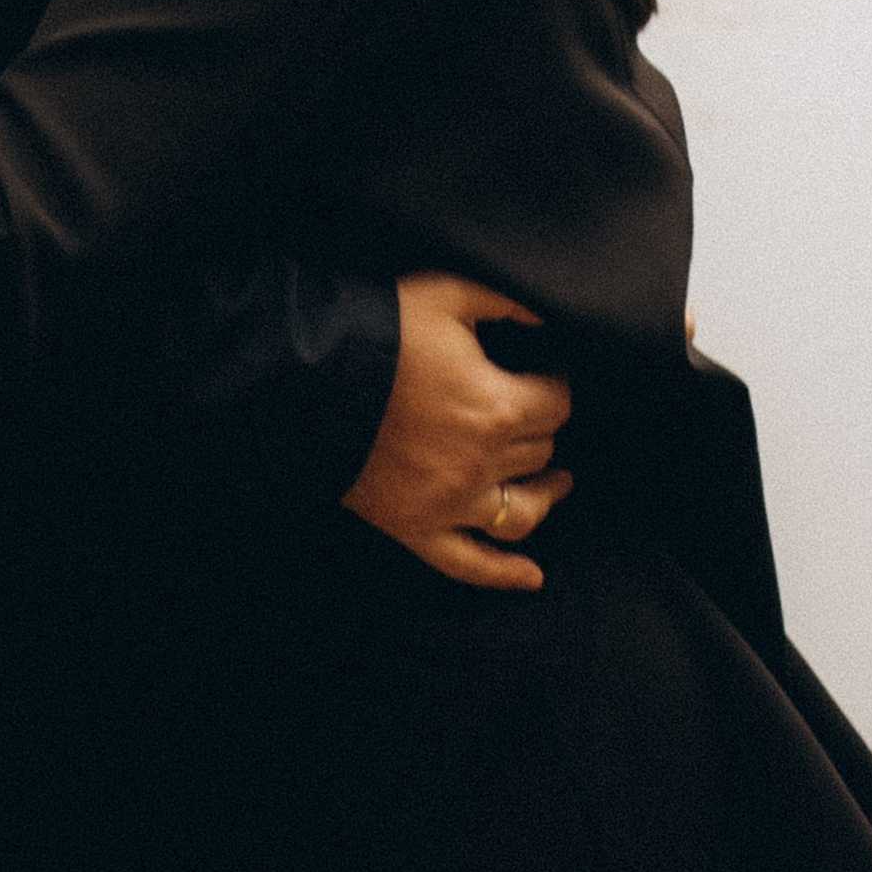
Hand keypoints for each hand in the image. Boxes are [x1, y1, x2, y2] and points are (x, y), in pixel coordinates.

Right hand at [341, 275, 572, 593]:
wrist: (313, 376)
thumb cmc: (382, 330)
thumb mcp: (448, 294)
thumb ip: (506, 303)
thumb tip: (547, 318)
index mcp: (496, 407)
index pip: (556, 404)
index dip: (558, 385)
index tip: (550, 374)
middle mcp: (482, 463)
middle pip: (540, 451)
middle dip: (544, 427)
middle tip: (539, 412)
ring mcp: (450, 503)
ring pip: (522, 512)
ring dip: (546, 495)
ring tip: (557, 483)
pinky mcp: (417, 528)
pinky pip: (470, 564)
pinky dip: (505, 574)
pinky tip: (532, 577)